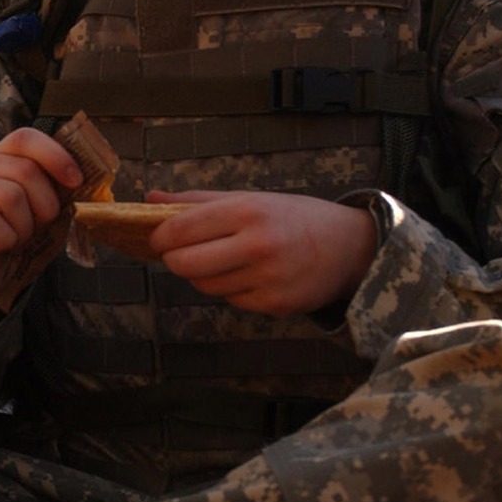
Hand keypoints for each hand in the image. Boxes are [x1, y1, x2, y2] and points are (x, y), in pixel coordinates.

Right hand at [0, 129, 84, 336]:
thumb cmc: (15, 233)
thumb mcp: (41, 209)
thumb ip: (58, 191)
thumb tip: (88, 182)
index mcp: (3, 156)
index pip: (26, 138)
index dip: (54, 156)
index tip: (75, 181)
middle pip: (24, 171)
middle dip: (44, 205)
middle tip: (39, 226)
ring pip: (9, 197)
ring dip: (23, 227)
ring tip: (17, 238)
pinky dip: (4, 240)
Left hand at [149, 190, 377, 315]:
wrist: (351, 246)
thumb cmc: (294, 217)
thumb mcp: (249, 198)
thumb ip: (197, 201)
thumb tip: (150, 197)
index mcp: (247, 211)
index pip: (181, 229)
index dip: (160, 237)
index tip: (158, 238)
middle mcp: (257, 245)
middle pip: (184, 264)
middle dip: (175, 260)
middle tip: (182, 252)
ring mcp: (267, 278)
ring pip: (204, 285)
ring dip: (204, 275)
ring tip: (224, 259)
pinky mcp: (275, 304)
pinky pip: (231, 300)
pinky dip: (232, 289)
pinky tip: (251, 274)